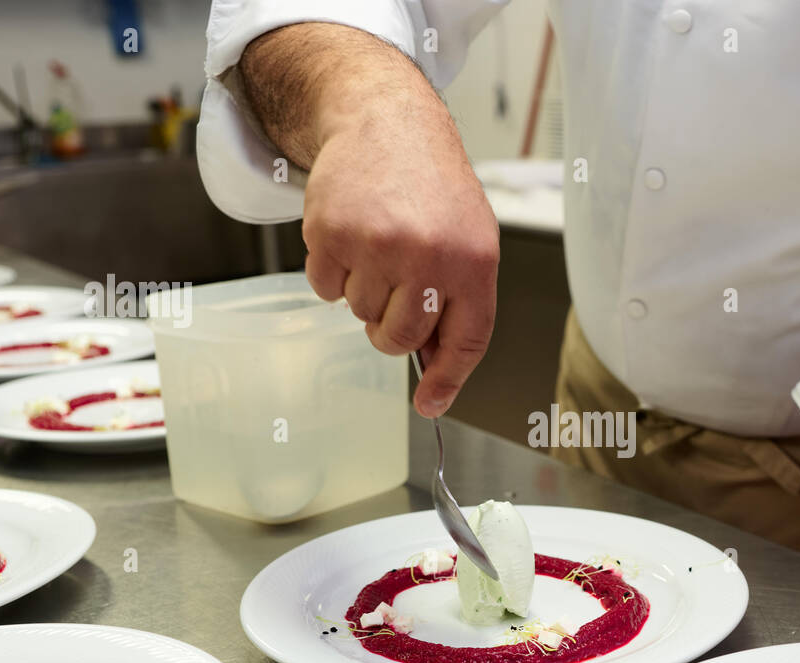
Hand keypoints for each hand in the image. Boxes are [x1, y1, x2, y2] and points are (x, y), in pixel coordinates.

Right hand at [303, 118, 499, 416]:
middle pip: (401, 339)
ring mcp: (378, 246)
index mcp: (474, 262)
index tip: (431, 403)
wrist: (386, 121)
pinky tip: (351, 234)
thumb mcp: (470, 239)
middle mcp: (429, 256)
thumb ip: (460, 301)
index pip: (466, 341)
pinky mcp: (332, 234)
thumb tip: (438, 367)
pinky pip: (325, 289)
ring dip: (363, 291)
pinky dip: (332, 272)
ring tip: (378, 245)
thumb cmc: (432, 184)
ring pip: (360, 315)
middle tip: (394, 291)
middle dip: (391, 328)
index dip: (447, 380)